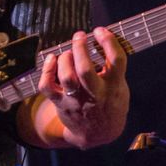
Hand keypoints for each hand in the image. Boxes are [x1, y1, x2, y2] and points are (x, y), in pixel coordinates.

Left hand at [37, 27, 130, 149]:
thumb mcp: (120, 87)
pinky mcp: (61, 104)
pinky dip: (46, 71)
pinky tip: (52, 59)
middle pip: (85, 69)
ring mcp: (76, 100)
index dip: (108, 41)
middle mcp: (96, 95)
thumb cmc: (109, 103)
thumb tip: (99, 38)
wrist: (97, 134)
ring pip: (66, 77)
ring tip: (68, 52)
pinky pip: (47, 87)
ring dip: (65, 58)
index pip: (116, 60)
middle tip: (80, 36)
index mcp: (115, 87)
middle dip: (80, 48)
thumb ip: (112, 68)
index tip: (100, 31)